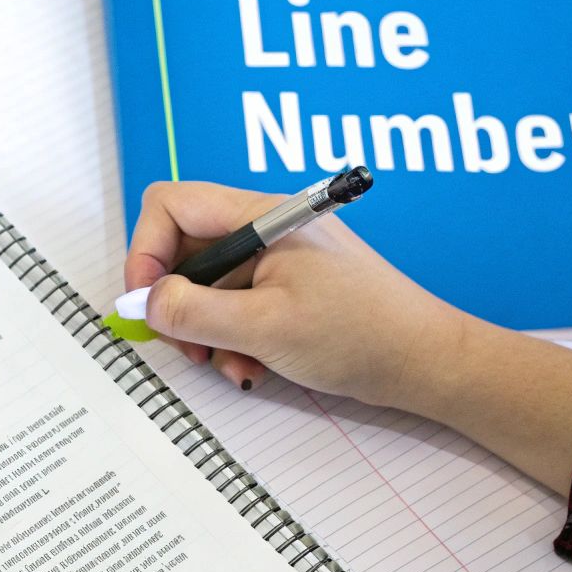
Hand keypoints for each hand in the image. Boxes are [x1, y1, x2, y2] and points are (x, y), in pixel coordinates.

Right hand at [123, 180, 475, 413]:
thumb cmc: (363, 333)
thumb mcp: (265, 327)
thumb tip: (144, 303)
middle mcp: (265, 229)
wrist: (427, 361)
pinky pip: (236, 307)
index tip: (147, 302)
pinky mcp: (287, 291)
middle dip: (177, 301)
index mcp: (261, 216)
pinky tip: (255, 366)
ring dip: (207, 330)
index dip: (147, 251)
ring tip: (232, 363)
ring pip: (208, 285)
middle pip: (185, 248)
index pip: (171, 205)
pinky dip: (234, 339)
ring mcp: (277, 260)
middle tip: (188, 344)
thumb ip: (195, 313)